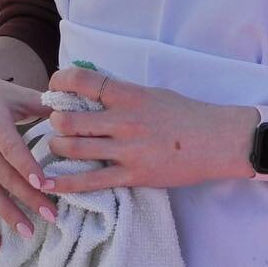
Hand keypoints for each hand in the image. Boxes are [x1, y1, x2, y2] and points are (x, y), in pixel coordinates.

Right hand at [0, 55, 57, 249]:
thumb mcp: (16, 93)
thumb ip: (45, 104)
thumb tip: (78, 113)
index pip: (11, 148)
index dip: (27, 167)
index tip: (45, 183)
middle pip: (5, 176)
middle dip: (28, 197)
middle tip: (52, 216)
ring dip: (9, 215)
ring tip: (29, 234)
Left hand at [43, 65, 251, 191]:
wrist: (218, 141)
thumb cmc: (188, 115)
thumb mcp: (153, 94)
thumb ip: (123, 94)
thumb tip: (93, 91)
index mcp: (129, 95)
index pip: (82, 81)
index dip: (58, 82)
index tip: (53, 89)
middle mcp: (123, 120)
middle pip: (68, 119)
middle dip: (55, 122)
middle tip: (58, 125)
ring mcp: (127, 149)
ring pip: (73, 148)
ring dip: (58, 147)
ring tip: (60, 146)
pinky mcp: (133, 175)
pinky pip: (91, 181)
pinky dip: (65, 184)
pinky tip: (49, 185)